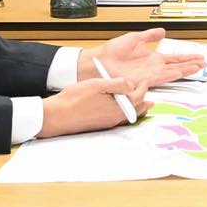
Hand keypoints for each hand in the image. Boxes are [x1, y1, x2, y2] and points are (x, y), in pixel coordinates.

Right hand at [37, 75, 152, 137]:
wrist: (57, 116)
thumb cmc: (74, 99)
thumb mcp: (98, 85)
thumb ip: (117, 84)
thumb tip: (131, 84)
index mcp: (118, 107)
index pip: (137, 96)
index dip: (143, 87)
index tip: (145, 81)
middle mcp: (116, 118)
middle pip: (136, 109)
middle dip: (144, 100)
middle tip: (149, 95)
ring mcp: (108, 123)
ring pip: (129, 116)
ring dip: (138, 109)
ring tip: (144, 105)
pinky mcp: (101, 125)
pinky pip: (120, 119)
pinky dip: (127, 114)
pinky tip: (123, 111)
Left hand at [77, 27, 205, 85]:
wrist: (100, 62)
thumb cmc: (112, 52)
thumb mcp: (134, 38)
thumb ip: (150, 36)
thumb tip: (162, 31)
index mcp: (152, 58)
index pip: (174, 58)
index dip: (187, 58)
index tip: (198, 56)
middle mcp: (153, 67)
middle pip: (177, 66)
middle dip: (191, 65)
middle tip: (204, 64)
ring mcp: (150, 74)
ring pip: (173, 72)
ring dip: (186, 70)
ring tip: (199, 68)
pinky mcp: (144, 80)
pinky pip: (161, 77)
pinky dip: (172, 74)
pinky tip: (181, 72)